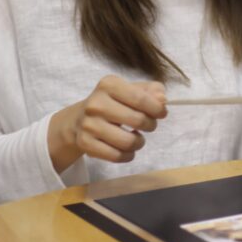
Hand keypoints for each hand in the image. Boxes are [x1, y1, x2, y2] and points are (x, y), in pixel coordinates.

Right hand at [47, 75, 166, 172]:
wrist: (79, 120)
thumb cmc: (113, 102)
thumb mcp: (130, 89)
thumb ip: (151, 90)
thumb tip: (162, 99)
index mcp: (109, 85)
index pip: (141, 98)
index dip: (157, 108)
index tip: (162, 113)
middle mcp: (96, 103)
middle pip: (138, 120)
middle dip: (151, 125)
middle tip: (149, 125)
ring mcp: (89, 124)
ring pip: (128, 142)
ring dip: (140, 143)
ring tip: (138, 138)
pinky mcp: (85, 143)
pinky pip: (116, 156)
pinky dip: (128, 155)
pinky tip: (127, 149)